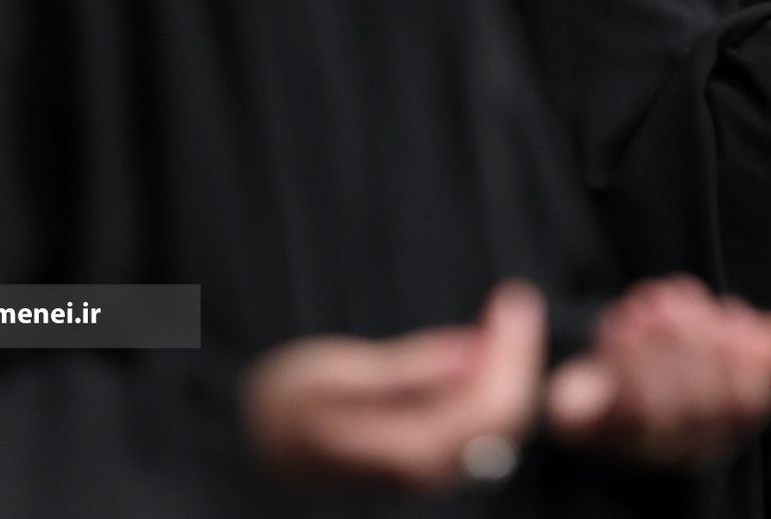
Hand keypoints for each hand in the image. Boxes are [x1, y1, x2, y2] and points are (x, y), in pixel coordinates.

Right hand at [241, 280, 545, 490]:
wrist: (252, 446)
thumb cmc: (284, 405)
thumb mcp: (333, 375)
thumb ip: (408, 369)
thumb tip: (473, 356)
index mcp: (404, 452)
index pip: (485, 407)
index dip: (511, 351)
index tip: (513, 298)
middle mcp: (426, 472)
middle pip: (502, 416)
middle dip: (518, 352)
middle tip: (516, 297)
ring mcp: (429, 471)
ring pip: (497, 422)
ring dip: (509, 363)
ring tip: (505, 311)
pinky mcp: (427, 460)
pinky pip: (477, 423)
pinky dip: (491, 378)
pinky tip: (483, 344)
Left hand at [544, 275, 770, 467]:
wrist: (586, 389)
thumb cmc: (661, 366)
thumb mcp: (708, 347)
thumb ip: (750, 344)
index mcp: (718, 429)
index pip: (749, 400)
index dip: (743, 353)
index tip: (731, 310)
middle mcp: (681, 446)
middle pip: (703, 404)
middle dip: (696, 345)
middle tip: (681, 308)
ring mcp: (635, 446)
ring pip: (658, 407)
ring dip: (659, 347)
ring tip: (653, 307)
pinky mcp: (591, 435)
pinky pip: (610, 408)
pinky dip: (622, 358)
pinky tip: (624, 323)